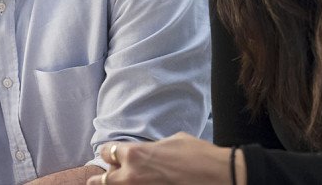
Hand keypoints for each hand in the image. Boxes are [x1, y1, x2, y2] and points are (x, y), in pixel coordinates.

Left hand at [86, 132, 240, 184]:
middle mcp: (131, 175)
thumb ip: (152, 149)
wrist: (217, 176)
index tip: (112, 155)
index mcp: (135, 154)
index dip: (110, 153)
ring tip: (116, 183)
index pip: (107, 152)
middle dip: (106, 175)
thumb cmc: (198, 155)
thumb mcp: (171, 141)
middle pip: (103, 179)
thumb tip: (148, 153)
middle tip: (105, 176)